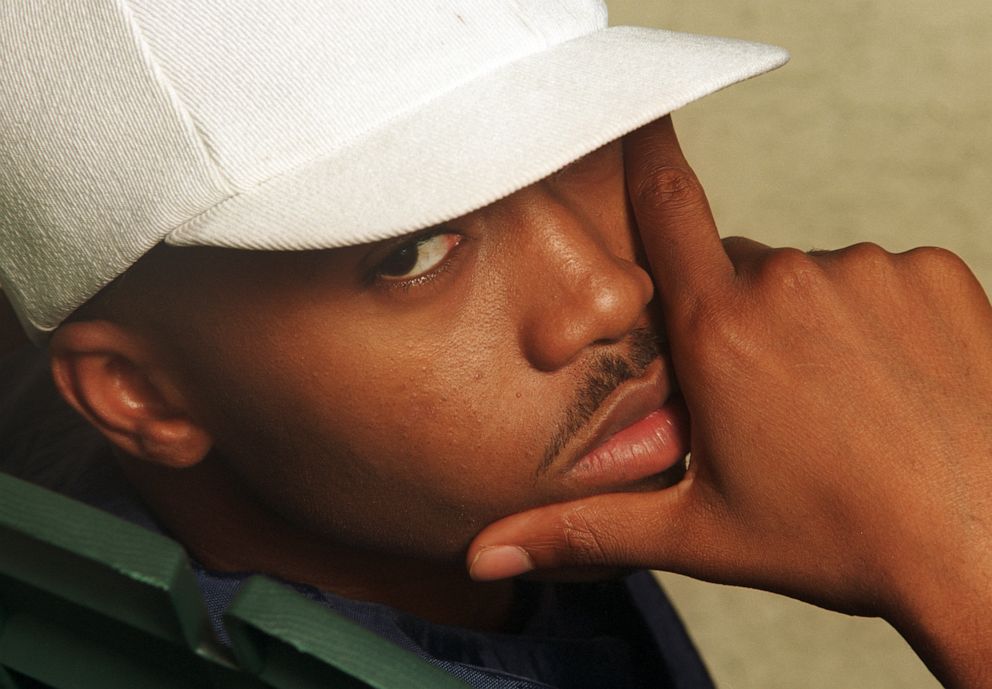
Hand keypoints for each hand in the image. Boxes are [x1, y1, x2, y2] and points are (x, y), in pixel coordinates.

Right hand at [467, 117, 991, 686]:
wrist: (981, 547)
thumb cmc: (839, 539)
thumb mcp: (697, 533)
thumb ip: (583, 528)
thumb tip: (488, 552)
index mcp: (719, 335)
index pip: (666, 210)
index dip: (647, 159)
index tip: (639, 122)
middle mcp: (789, 284)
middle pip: (740, 270)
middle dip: (737, 317)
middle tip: (765, 397)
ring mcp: (869, 271)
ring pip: (813, 277)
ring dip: (810, 321)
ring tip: (838, 400)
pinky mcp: (934, 272)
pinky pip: (881, 275)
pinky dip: (876, 315)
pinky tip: (893, 380)